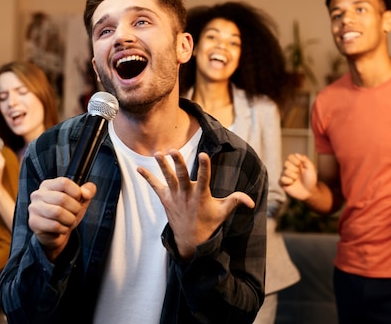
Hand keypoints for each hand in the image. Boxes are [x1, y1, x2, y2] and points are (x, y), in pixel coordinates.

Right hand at [28, 177, 96, 260]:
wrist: (56, 233)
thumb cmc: (67, 212)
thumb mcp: (80, 200)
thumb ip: (88, 191)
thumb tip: (86, 193)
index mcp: (48, 185)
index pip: (64, 182)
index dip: (76, 192)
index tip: (79, 198)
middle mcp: (38, 194)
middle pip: (62, 198)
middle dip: (75, 208)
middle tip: (75, 213)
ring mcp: (34, 208)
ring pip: (58, 212)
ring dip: (70, 219)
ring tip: (69, 221)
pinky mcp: (34, 222)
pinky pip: (54, 225)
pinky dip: (63, 228)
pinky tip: (62, 228)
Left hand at [138, 150, 254, 260]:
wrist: (190, 240)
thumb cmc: (209, 223)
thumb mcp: (223, 212)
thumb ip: (236, 201)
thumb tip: (252, 201)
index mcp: (201, 196)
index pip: (204, 179)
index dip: (204, 167)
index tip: (204, 154)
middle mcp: (186, 195)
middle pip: (181, 176)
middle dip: (177, 163)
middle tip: (173, 150)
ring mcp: (174, 197)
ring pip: (167, 179)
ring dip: (162, 166)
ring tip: (157, 153)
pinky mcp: (165, 199)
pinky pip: (155, 186)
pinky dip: (147, 177)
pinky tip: (138, 168)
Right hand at [279, 153, 317, 200]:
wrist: (309, 192)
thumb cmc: (311, 180)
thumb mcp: (311, 168)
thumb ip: (305, 160)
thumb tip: (297, 154)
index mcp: (295, 163)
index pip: (290, 157)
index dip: (295, 160)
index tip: (300, 164)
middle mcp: (289, 168)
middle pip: (286, 163)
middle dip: (294, 169)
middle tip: (299, 174)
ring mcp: (285, 175)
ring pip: (284, 171)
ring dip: (293, 176)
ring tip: (296, 180)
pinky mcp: (283, 183)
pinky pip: (282, 179)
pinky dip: (288, 181)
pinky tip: (292, 183)